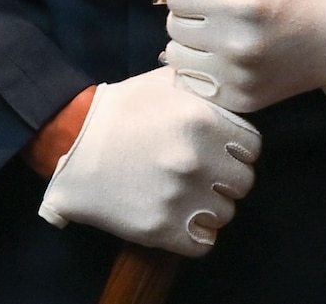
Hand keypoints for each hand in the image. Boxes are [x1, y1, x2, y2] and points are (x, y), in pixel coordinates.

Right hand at [36, 66, 259, 257]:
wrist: (74, 142)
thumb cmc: (123, 108)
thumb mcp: (165, 82)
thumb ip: (204, 84)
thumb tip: (230, 85)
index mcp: (203, 120)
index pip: (252, 148)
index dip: (237, 150)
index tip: (221, 152)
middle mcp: (196, 159)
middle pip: (242, 183)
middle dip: (225, 178)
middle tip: (203, 174)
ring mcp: (179, 196)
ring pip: (224, 213)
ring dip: (209, 206)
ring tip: (186, 194)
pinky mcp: (160, 228)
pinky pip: (203, 242)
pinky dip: (195, 234)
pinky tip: (180, 217)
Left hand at [163, 0, 325, 113]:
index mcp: (240, 3)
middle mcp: (237, 45)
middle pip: (176, 28)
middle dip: (190, 13)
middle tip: (214, 9)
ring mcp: (240, 77)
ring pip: (180, 58)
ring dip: (192, 43)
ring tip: (217, 32)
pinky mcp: (244, 99)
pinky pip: (195, 84)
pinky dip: (201, 69)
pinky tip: (221, 55)